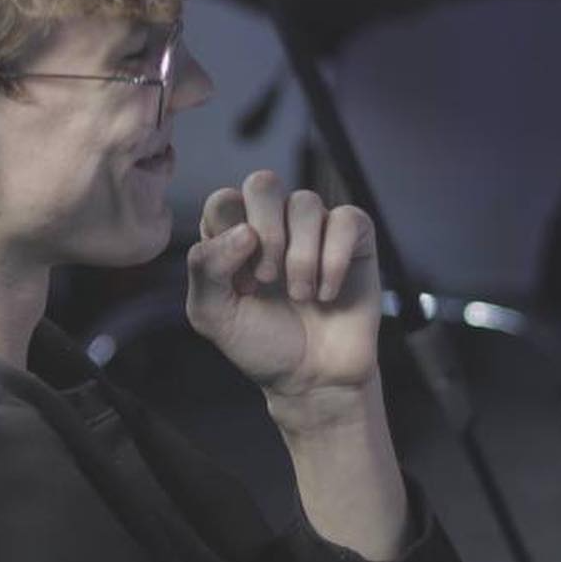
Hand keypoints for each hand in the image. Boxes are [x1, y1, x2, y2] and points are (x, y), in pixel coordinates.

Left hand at [185, 173, 380, 403]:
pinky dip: (335, 260)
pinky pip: (346, 219)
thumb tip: (244, 230)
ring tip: (301, 297)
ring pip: (305, 202)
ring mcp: (314, 227)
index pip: (223, 201)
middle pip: (263, 183)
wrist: (312, 378)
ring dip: (301, 258)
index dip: (229, 238)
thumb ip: (206, 268)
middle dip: (266, 234)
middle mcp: (273, 223)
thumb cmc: (261, 343)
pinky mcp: (354, 237)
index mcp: (232, 234)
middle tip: (267, 280)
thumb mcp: (212, 314)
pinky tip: (327, 293)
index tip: (240, 285)